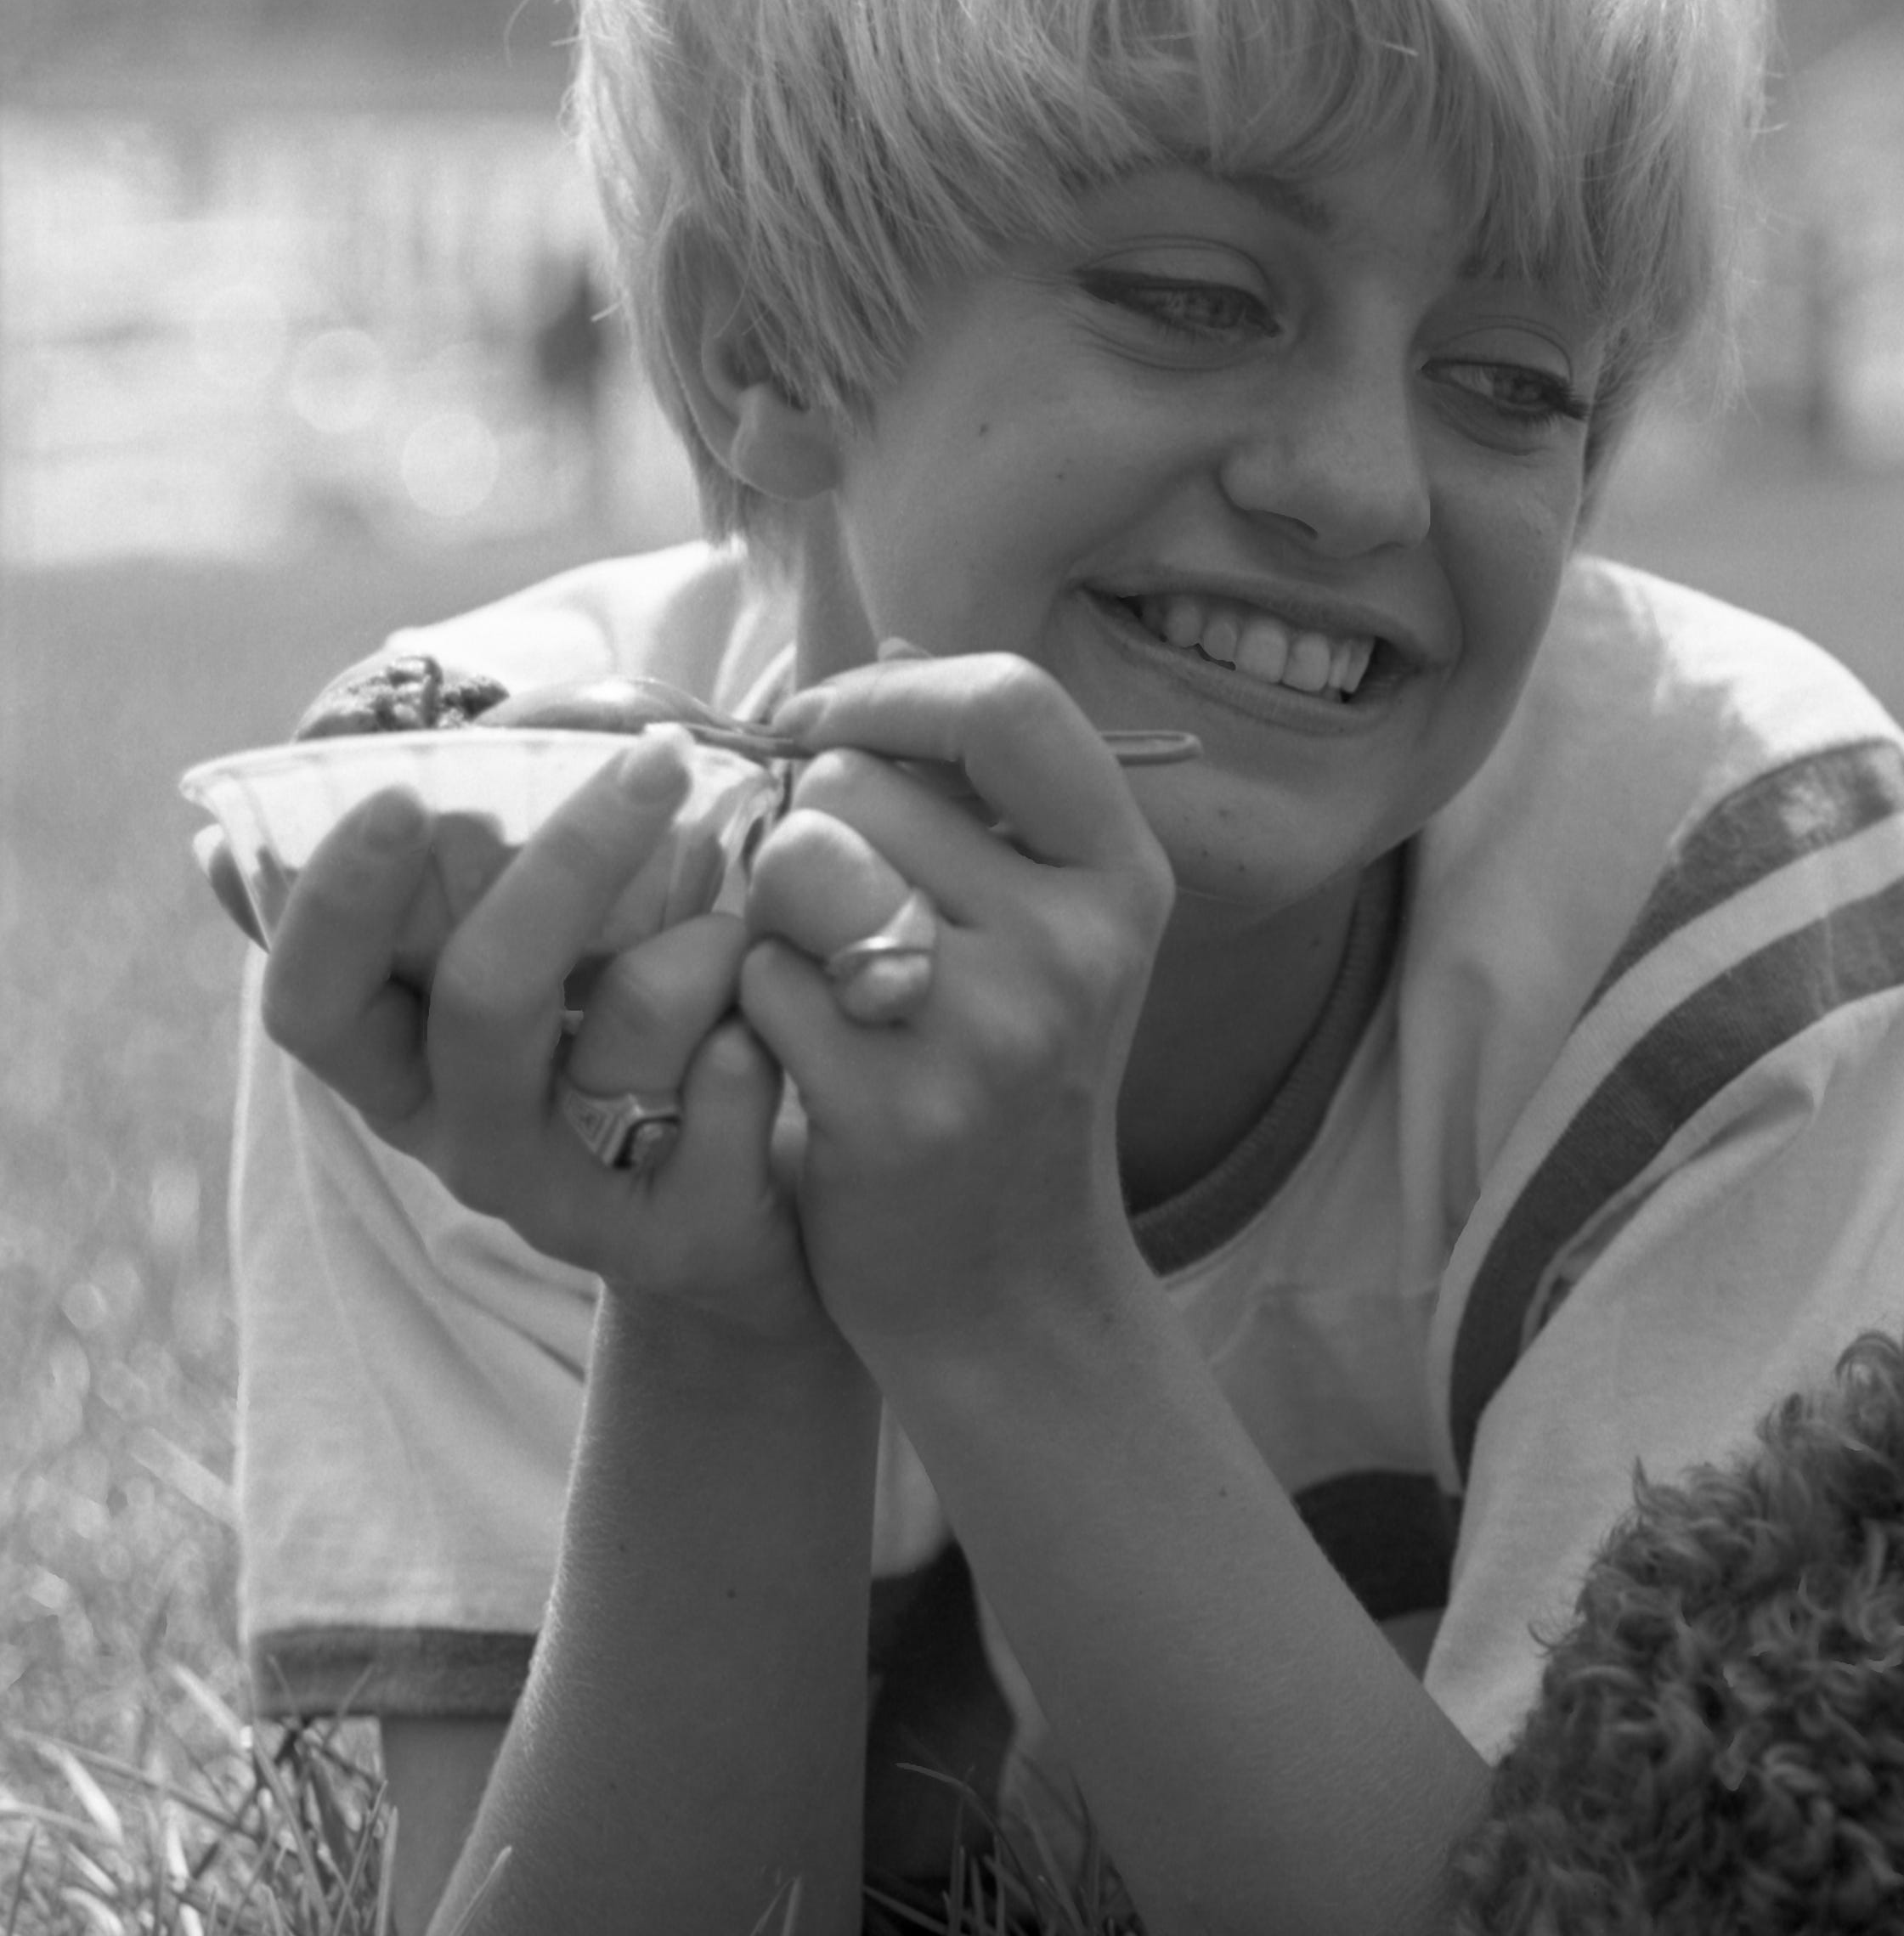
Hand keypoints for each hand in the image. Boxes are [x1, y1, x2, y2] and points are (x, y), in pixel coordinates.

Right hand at [257, 733, 820, 1336]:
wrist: (732, 1242)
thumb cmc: (610, 1068)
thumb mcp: (504, 995)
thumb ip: (399, 919)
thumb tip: (219, 840)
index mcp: (402, 1074)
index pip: (314, 1004)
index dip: (338, 906)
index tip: (396, 792)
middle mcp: (467, 1142)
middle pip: (484, 1000)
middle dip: (571, 866)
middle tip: (655, 759)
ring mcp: (568, 1200)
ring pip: (626, 1041)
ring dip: (701, 952)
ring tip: (743, 922)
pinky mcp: (678, 1237)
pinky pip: (725, 1110)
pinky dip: (759, 1042)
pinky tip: (778, 1019)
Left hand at [730, 652, 1174, 1363]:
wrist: (1010, 1287)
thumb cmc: (1004, 1080)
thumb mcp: (1043, 930)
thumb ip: (977, 794)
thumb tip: (893, 648)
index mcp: (1123, 877)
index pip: (1009, 702)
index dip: (889, 691)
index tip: (820, 725)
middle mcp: (1077, 943)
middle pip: (860, 783)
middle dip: (807, 827)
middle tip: (828, 910)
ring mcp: (994, 1028)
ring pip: (797, 867)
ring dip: (770, 912)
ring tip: (813, 977)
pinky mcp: (898, 1107)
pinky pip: (758, 979)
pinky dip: (748, 1007)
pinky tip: (792, 1055)